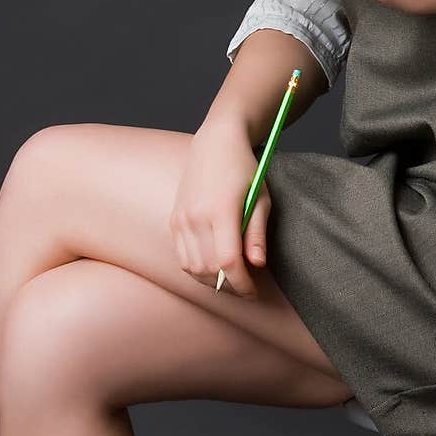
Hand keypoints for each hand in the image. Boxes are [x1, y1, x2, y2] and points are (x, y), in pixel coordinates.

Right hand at [169, 124, 271, 298]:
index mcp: (222, 210)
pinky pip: (182, 258)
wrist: (215, 144)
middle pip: (210, 270)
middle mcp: (196, 216)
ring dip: (213, 281)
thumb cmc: (243, 169)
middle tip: (246, 287)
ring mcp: (181, 219)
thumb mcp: (260, 197)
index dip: (242, 283)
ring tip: (231, 279)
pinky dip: (197, 270)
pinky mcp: (174, 221)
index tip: (253, 291)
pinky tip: (213, 267)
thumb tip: (257, 265)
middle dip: (230, 286)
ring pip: (193, 268)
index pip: (228, 262)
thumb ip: (257, 234)